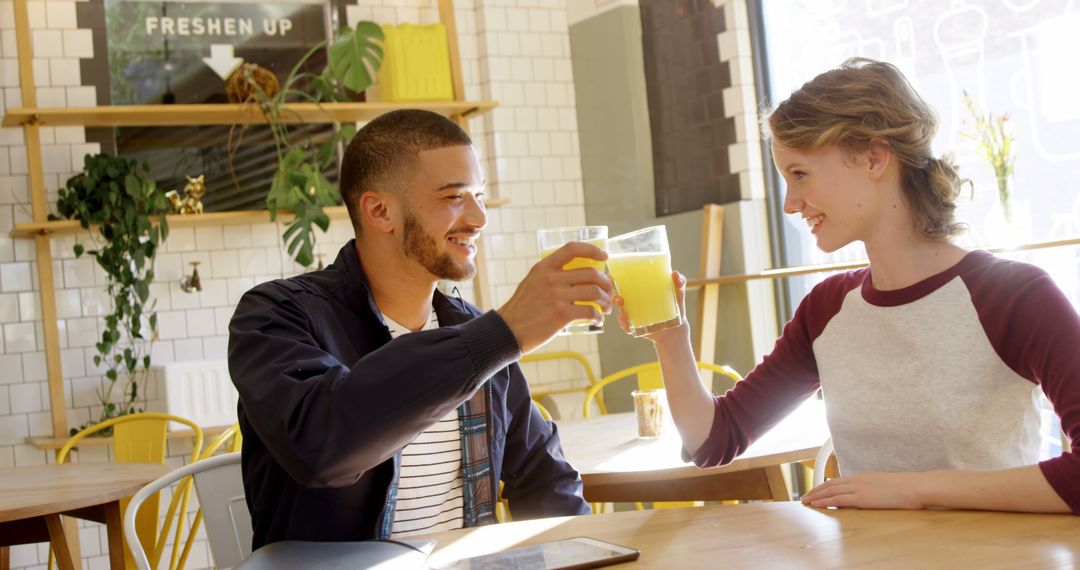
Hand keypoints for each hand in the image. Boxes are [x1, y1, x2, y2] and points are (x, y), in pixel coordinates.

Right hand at [498, 241, 612, 352]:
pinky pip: (590, 311)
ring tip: (605, 308)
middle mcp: (551, 278)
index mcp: (544, 267)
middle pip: (591, 273)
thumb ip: (550, 276)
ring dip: (605, 301)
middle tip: (608, 293)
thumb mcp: (531, 283)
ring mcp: (556, 296)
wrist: (508, 331)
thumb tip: (578, 276)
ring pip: (594, 292)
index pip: (572, 249)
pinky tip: (597, 321)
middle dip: (606, 283)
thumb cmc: (522, 309)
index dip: (592, 250)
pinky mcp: (561, 314)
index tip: (604, 257)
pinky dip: (598, 317)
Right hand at [614, 271, 690, 345]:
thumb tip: (675, 274)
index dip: (614, 278)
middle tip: (619, 299)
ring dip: (619, 313)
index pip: (623, 281)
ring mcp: (632, 313)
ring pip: (620, 312)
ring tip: (624, 315)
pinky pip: (626, 325)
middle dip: (614, 297)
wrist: (676, 327)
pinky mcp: (634, 326)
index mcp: (639, 288)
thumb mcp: (678, 292)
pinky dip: (626, 326)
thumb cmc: (675, 304)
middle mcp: (632, 300)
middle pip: (617, 296)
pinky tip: (629, 326)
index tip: (611, 277)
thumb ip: (679, 282)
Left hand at [801, 471, 925, 509]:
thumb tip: (867, 498)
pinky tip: (816, 505)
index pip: (839, 481)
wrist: (917, 486)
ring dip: (816, 496)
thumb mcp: (886, 487)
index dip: (825, 486)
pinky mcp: (862, 497)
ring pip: (830, 491)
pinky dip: (825, 502)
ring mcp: (859, 487)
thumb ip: (874, 491)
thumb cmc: (908, 489)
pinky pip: (838, 499)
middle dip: (816, 491)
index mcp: (864, 477)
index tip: (816, 491)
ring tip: (806, 501)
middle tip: (805, 497)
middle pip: (831, 484)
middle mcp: (858, 479)